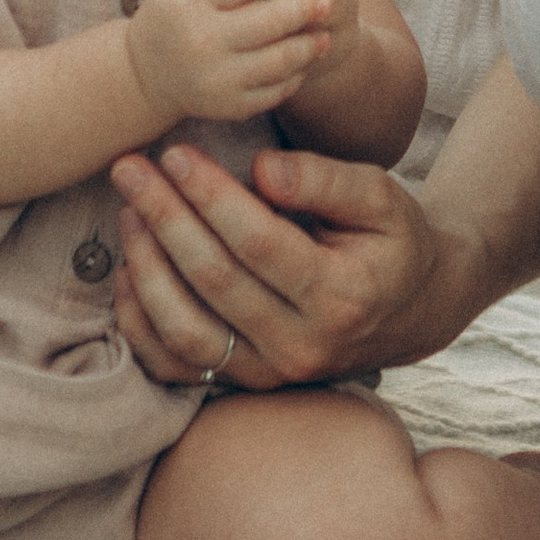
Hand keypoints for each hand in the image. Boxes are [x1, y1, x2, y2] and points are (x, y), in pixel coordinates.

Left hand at [108, 137, 458, 389]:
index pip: (259, 242)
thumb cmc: (392, 240)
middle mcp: (304, 345)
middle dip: (164, 218)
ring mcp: (272, 374)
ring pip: (187, 331)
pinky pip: (177, 366)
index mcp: (342, 295)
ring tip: (129, 213)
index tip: (175, 154)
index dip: (210, 196)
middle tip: (129, 169)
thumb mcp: (380, 196)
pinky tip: (126, 273)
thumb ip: (323, 179)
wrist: (412, 309)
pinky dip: (141, 324)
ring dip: (147, 269)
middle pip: (215, 282)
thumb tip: (260, 169)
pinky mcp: (247, 385)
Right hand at [122, 0, 329, 131]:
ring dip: (306, 47)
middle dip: (302, 10)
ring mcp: (214, 77)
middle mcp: (200, 40)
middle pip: (265, 22)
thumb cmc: (174, 13)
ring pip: (276, 60)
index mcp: (188, 2)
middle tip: (327, 1)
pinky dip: (292, 77)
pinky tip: (301, 63)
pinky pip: (272, 91)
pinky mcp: (227, 106)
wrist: (146, 73)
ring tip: (324, 36)